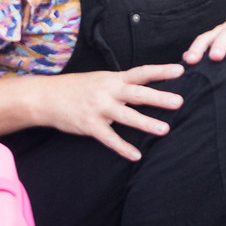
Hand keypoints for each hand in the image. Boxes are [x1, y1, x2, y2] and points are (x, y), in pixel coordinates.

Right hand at [42, 64, 184, 160]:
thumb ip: (122, 83)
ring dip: (146, 123)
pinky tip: (136, 155)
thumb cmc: (77, 88)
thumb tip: (146, 85)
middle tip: (179, 101)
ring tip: (165, 130)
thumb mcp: (101, 79)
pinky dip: (123, 148)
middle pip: (137, 94)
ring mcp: (98, 109)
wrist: (45, 97)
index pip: (141, 72)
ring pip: (126, 116)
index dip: (161, 71)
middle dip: (158, 98)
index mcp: (113, 79)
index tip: (181, 70)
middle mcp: (108, 92)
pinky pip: (109, 138)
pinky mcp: (89, 125)